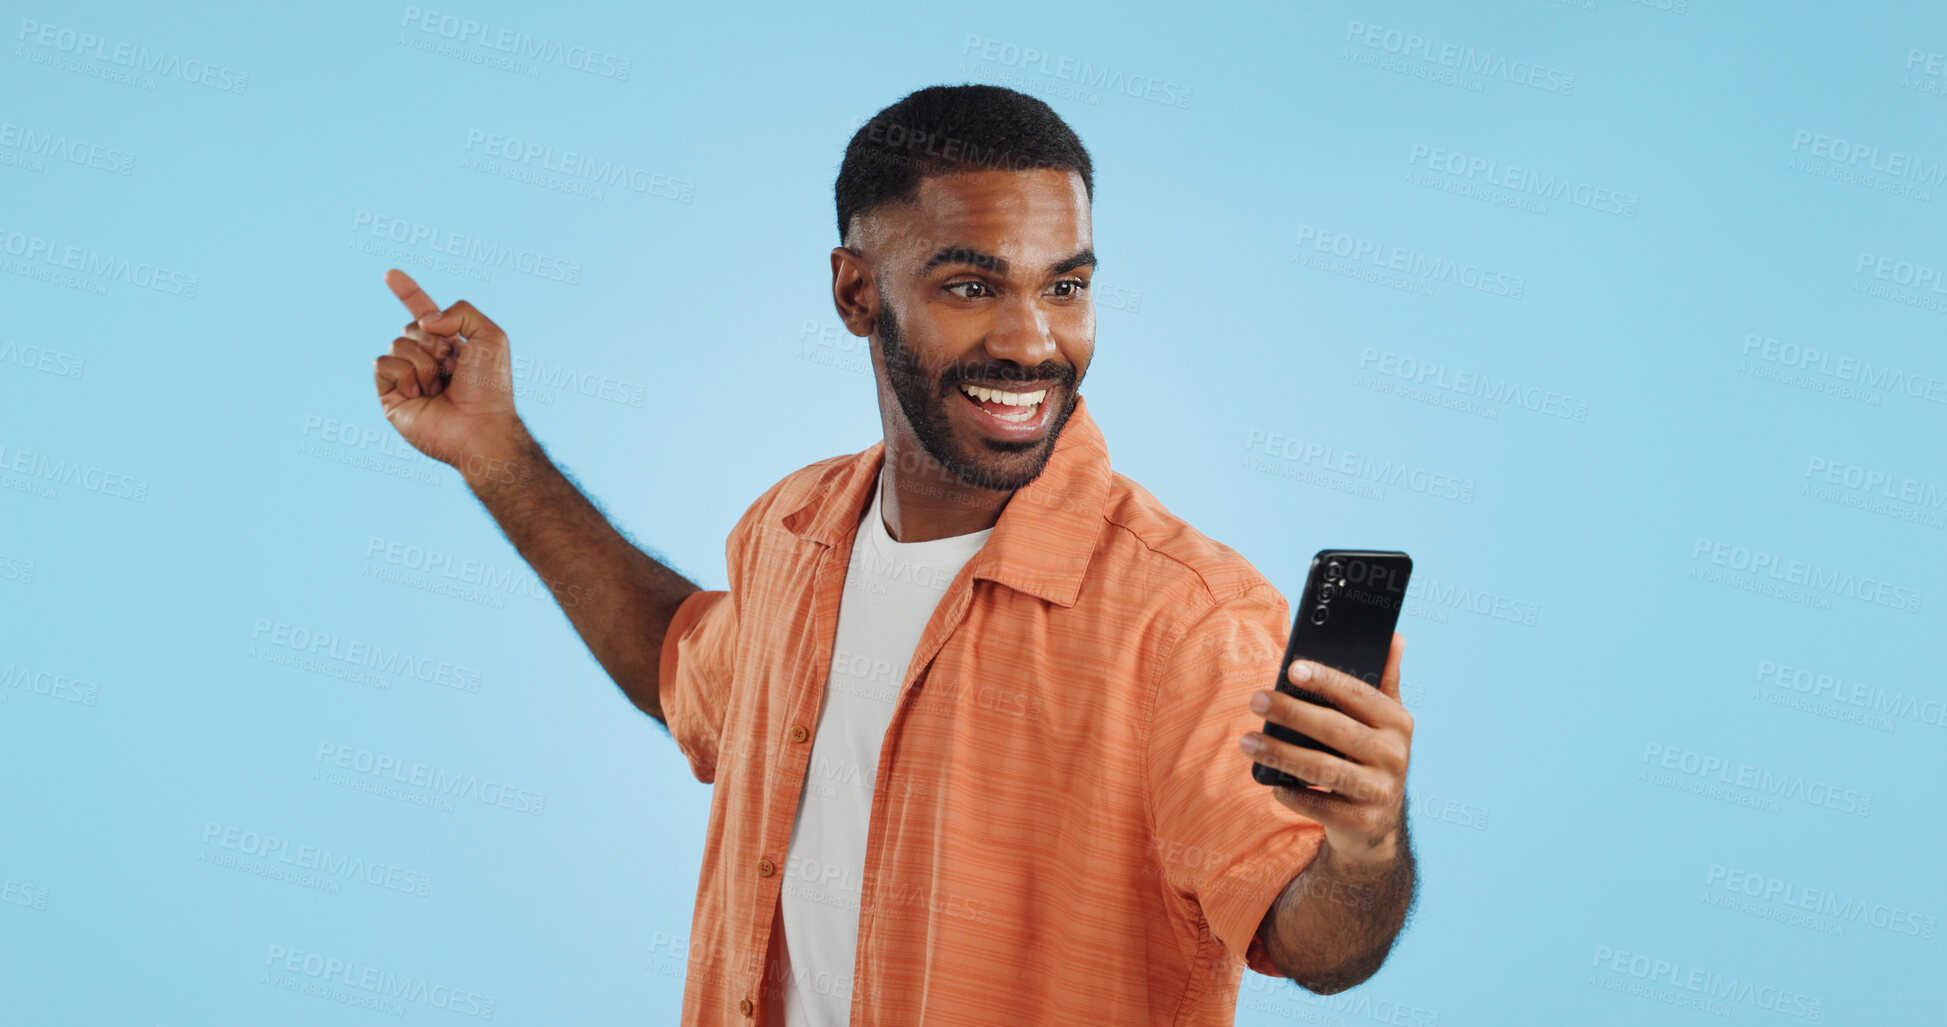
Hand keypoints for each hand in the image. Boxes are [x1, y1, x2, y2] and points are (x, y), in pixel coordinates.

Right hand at [372, 269, 524, 470]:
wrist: (480, 427)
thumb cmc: (491, 388)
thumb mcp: (491, 336)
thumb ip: (461, 311)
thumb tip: (424, 321)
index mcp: (450, 345)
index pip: (424, 313)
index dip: (408, 292)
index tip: (390, 274)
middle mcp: (426, 360)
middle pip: (411, 326)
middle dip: (434, 341)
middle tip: (454, 368)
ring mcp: (407, 378)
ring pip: (397, 343)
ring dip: (424, 361)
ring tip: (440, 386)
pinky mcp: (390, 396)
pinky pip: (382, 364)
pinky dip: (404, 373)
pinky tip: (421, 394)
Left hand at [1239, 633, 1410, 862]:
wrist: (1376, 825)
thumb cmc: (1370, 756)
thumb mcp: (1383, 721)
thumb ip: (1385, 680)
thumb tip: (1395, 638)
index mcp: (1398, 722)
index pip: (1359, 695)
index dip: (1326, 680)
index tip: (1293, 668)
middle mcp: (1395, 755)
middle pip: (1337, 730)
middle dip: (1293, 713)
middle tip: (1256, 700)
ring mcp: (1380, 791)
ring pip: (1325, 769)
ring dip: (1282, 754)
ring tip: (1247, 741)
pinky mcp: (1362, 822)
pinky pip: (1322, 806)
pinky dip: (1294, 795)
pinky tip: (1272, 784)